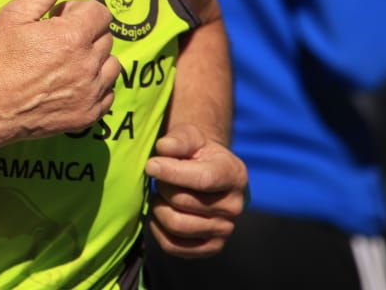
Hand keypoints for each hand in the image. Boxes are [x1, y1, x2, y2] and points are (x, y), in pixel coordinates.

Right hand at [0, 0, 118, 139]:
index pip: (100, 12)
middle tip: (56, 40)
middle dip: (86, 33)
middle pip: (106, 37)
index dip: (78, 11)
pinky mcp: (88, 114)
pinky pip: (108, 94)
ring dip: (95, 59)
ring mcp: (90, 92)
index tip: (57, 19)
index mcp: (72, 36)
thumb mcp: (14, 15)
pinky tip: (71, 84)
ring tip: (67, 62)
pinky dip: (96, 86)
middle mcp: (88, 64)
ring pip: (112, 65)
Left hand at [145, 122, 246, 256]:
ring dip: (159, 207)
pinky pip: (173, 246)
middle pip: (183, 202)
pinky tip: (160, 213)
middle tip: (160, 178)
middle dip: (163, 186)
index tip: (150, 165)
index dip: (172, 172)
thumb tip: (163, 148)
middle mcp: (235, 206)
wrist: (206, 174)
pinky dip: (158, 230)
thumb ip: (178, 139)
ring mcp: (225, 229)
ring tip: (161, 195)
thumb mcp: (190, 137)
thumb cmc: (195, 153)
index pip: (203, 179)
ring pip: (176, 225)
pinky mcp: (211, 247)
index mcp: (234, 175)